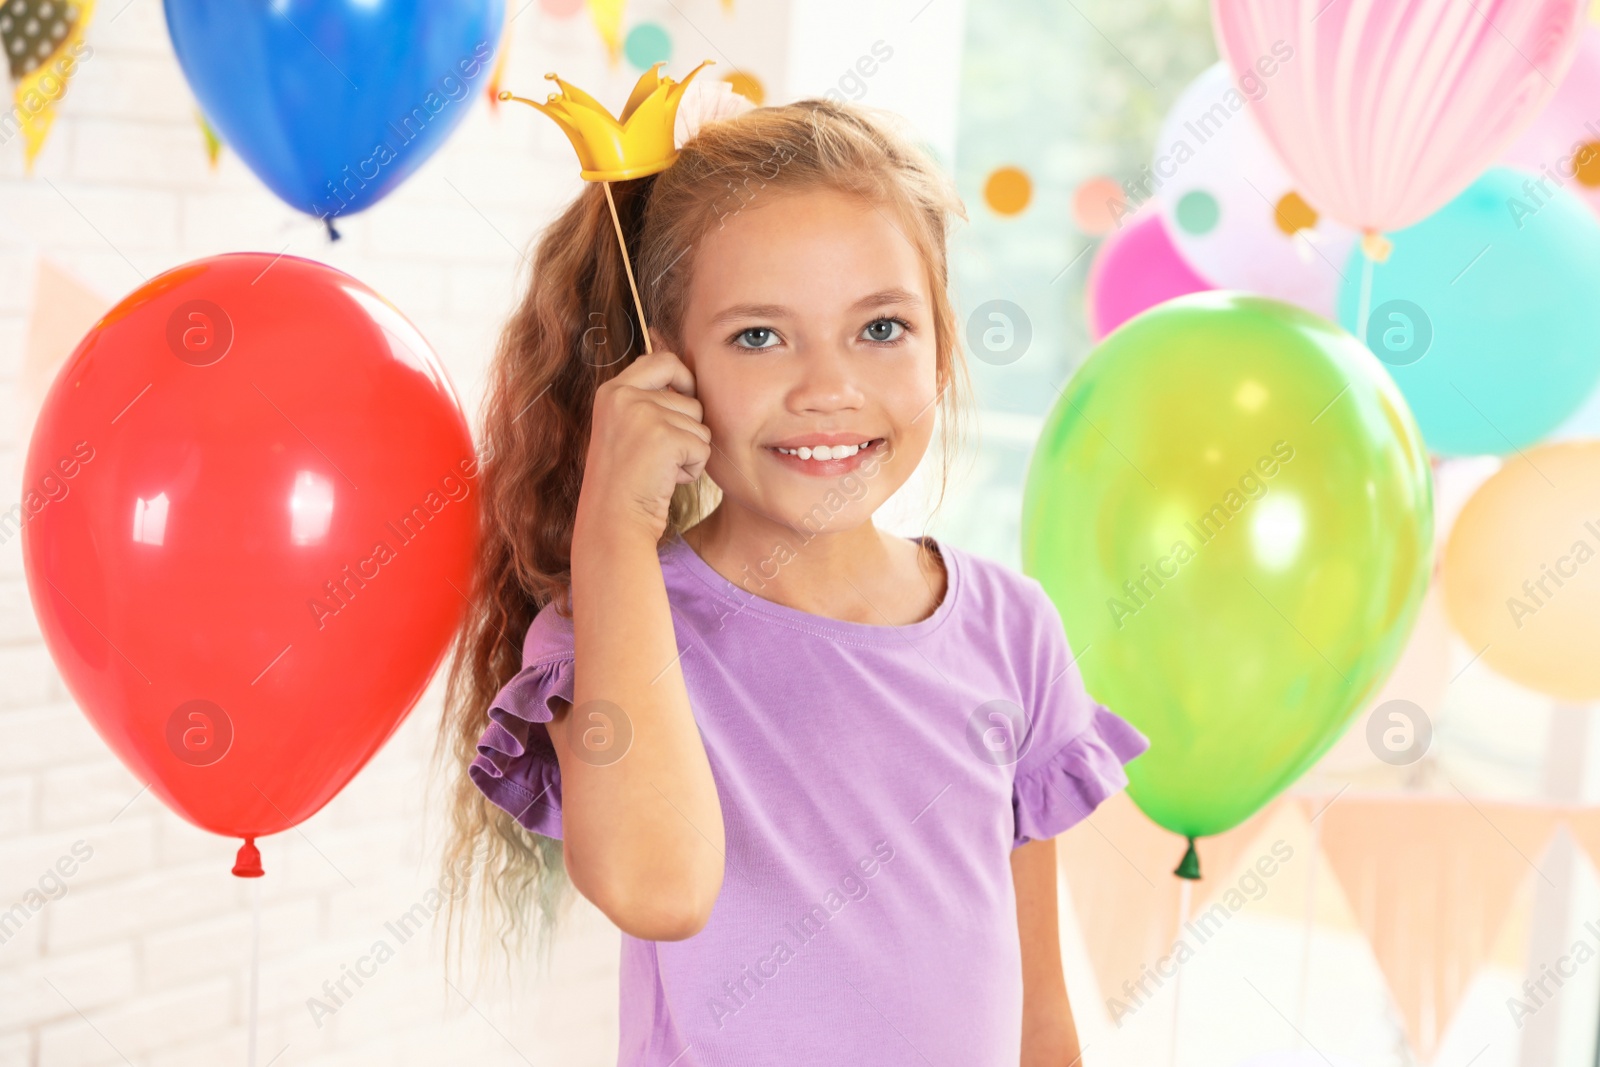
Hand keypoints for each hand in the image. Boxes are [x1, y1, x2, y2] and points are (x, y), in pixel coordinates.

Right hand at [575, 346, 711, 542]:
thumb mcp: (623, 429)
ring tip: (659, 471)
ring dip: (689, 453)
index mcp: (612, 391)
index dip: (683, 378)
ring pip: (700, 426)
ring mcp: (644, 414)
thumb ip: (646, 403)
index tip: (686, 399)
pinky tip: (666, 481)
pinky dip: (692, 470)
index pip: (662, 361)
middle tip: (662, 455)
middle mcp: (624, 395)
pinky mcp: (665, 437)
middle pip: (690, 398)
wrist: (611, 521)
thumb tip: (686, 381)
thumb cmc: (623, 483)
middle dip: (688, 429)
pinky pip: (703, 448)